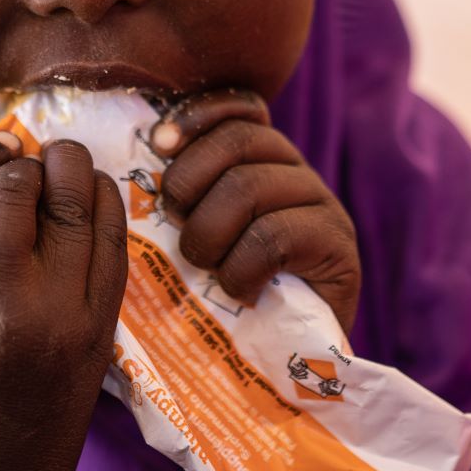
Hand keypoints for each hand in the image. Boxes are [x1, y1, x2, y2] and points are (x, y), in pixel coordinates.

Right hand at [0, 135, 127, 470]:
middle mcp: (5, 296)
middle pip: (20, 190)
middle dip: (24, 161)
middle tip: (27, 157)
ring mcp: (61, 311)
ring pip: (76, 206)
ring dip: (71, 170)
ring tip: (64, 164)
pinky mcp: (101, 326)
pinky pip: (113, 243)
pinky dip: (106, 205)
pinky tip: (95, 193)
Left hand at [152, 90, 361, 332]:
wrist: (283, 363)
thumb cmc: (224, 298)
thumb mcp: (197, 237)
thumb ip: (181, 198)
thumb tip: (131, 163)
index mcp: (263, 159)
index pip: (239, 107)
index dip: (199, 116)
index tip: (159, 144)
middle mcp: (296, 172)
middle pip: (238, 141)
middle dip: (190, 182)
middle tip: (175, 224)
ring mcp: (322, 206)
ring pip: (249, 187)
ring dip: (209, 232)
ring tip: (203, 266)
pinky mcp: (338, 247)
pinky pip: (274, 237)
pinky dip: (241, 267)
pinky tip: (239, 290)